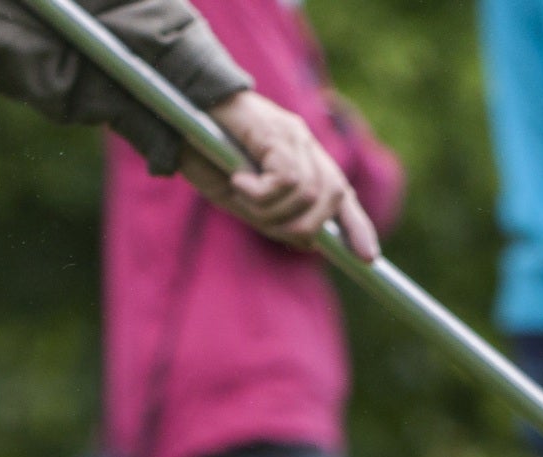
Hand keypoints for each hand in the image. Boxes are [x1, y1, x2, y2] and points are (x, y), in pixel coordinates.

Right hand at [185, 90, 379, 259]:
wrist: (175, 113)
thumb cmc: (203, 155)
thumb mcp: (243, 198)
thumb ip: (275, 217)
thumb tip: (307, 242)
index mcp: (302, 159)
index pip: (342, 194)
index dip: (357, 226)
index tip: (368, 258)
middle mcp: (305, 144)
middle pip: (333, 196)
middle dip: (302, 225)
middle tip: (259, 218)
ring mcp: (293, 134)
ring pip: (309, 192)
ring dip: (272, 209)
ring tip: (240, 193)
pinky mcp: (276, 131)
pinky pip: (287, 180)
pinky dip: (261, 193)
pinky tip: (238, 181)